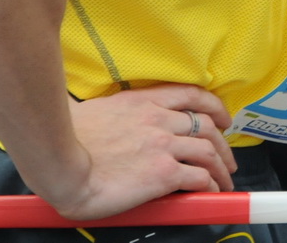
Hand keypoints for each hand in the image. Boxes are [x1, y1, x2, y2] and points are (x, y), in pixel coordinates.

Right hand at [32, 84, 235, 219]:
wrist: (59, 162)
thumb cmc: (65, 139)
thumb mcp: (97, 111)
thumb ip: (116, 113)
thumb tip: (111, 119)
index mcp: (143, 102)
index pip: (191, 95)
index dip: (214, 106)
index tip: (222, 118)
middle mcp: (159, 119)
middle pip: (207, 125)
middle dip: (222, 142)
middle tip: (227, 156)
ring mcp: (164, 145)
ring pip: (209, 151)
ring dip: (222, 166)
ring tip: (225, 178)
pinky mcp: (164, 172)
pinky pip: (200, 177)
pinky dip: (211, 184)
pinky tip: (212, 191)